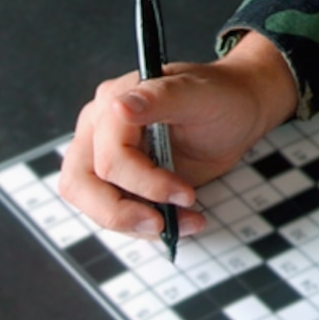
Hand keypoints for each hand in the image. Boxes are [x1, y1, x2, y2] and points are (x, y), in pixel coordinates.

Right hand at [58, 30, 298, 241]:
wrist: (238, 112)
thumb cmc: (221, 97)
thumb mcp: (201, 94)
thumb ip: (161, 97)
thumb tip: (118, 105)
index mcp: (113, 102)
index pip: (109, 156)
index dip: (145, 182)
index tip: (186, 193)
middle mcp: (99, 130)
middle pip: (81, 184)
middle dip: (120, 213)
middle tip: (162, 225)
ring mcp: (105, 157)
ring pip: (93, 205)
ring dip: (135, 224)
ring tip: (186, 222)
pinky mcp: (121, 181)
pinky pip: (117, 212)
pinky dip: (145, 225)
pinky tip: (182, 220)